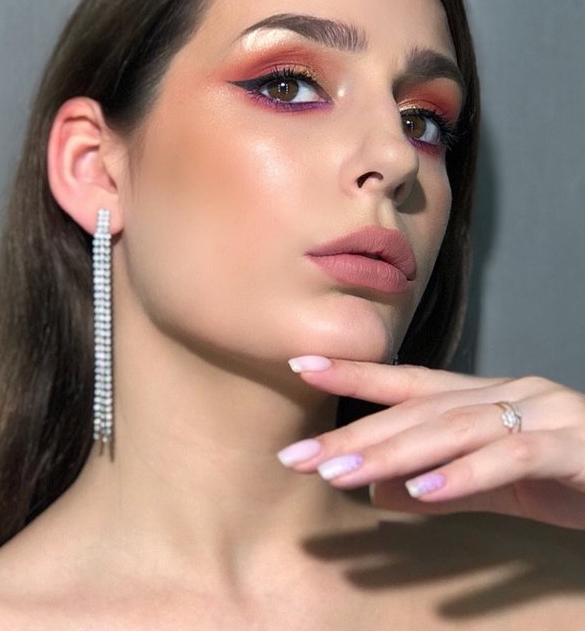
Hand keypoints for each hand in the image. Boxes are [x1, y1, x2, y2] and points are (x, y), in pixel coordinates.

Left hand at [277, 357, 584, 528]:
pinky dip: (466, 475)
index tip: (300, 364)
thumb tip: (379, 493)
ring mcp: (541, 415)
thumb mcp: (496, 484)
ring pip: (454, 428)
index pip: (407, 381)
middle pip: (418, 411)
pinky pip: (512, 458)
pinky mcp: (572, 448)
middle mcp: (507, 394)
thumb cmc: (570, 473)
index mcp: (484, 397)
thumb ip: (442, 486)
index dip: (354, 371)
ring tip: (342, 472)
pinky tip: (424, 491)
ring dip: (394, 453)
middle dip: (355, 433)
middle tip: (300, 455)